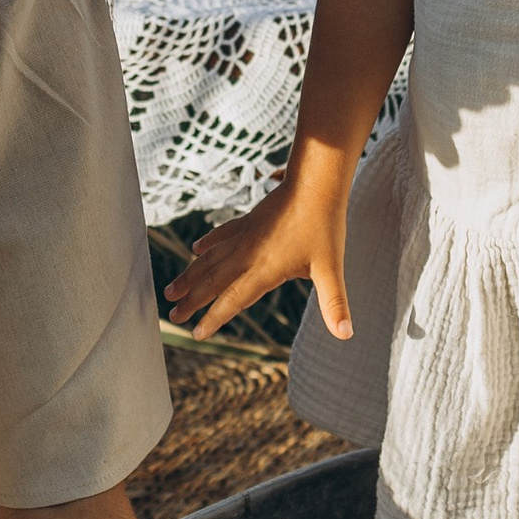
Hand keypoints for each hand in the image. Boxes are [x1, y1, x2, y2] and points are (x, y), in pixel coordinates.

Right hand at [164, 165, 351, 340]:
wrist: (316, 184)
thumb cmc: (325, 227)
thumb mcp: (332, 268)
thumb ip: (334, 303)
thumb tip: (346, 334)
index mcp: (265, 269)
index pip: (233, 300)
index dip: (213, 318)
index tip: (196, 334)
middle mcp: (248, 254)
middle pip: (213, 281)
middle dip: (192, 301)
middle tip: (172, 317)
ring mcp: (245, 236)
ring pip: (210, 259)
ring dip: (190, 276)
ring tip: (171, 290)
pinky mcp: (248, 221)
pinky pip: (222, 235)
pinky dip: (208, 244)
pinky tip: (196, 250)